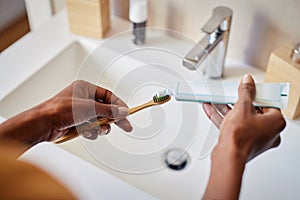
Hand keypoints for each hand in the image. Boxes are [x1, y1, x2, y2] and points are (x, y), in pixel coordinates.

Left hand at [0, 80, 131, 149]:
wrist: (43, 124)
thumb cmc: (58, 110)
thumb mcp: (88, 108)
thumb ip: (108, 110)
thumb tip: (122, 110)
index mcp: (85, 88)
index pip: (108, 95)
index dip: (118, 104)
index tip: (126, 113)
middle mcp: (83, 98)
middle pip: (105, 109)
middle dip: (112, 118)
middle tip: (125, 126)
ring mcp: (80, 111)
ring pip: (99, 120)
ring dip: (100, 127)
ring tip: (97, 129)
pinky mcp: (77, 123)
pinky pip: (91, 127)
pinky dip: (91, 131)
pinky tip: (86, 132)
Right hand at [202, 74, 285, 199]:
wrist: (228, 156)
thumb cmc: (241, 138)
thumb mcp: (243, 107)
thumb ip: (246, 92)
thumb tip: (248, 82)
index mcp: (275, 122)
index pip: (267, 102)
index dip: (255, 94)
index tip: (247, 88)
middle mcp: (268, 132)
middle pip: (252, 110)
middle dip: (237, 101)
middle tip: (230, 94)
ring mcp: (255, 138)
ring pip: (240, 119)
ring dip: (226, 108)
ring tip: (216, 99)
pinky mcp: (242, 142)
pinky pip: (234, 126)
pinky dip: (223, 118)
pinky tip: (211, 109)